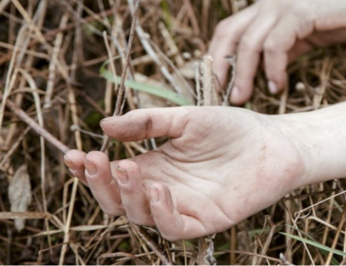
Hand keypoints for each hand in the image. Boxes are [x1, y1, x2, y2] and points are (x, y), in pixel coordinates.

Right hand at [64, 106, 306, 240]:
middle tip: (94, 160)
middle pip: (118, 200)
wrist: (273, 140)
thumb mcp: (184, 118)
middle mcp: (162, 190)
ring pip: (141, 216)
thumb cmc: (231, 128)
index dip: (88, 170)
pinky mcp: (206, 221)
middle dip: (101, 183)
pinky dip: (162, 213)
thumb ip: (147, 123)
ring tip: (127, 168)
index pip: (111, 175)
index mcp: (153, 167)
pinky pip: (175, 228)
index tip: (72, 153)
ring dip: (127, 196)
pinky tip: (159, 188)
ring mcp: (182, 208)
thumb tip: (104, 124)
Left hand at [209, 0, 345, 103]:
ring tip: (247, 97)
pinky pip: (275, 46)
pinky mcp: (299, 13)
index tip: (216, 84)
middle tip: (223, 96)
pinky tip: (278, 84)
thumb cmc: (340, 14)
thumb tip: (264, 73)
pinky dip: (272, 69)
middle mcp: (268, 4)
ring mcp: (282, 6)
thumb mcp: (304, 35)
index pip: (227, 30)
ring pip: (248, 43)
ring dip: (244, 74)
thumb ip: (283, 49)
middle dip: (221, 68)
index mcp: (265, 7)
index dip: (216, 57)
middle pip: (228, 35)